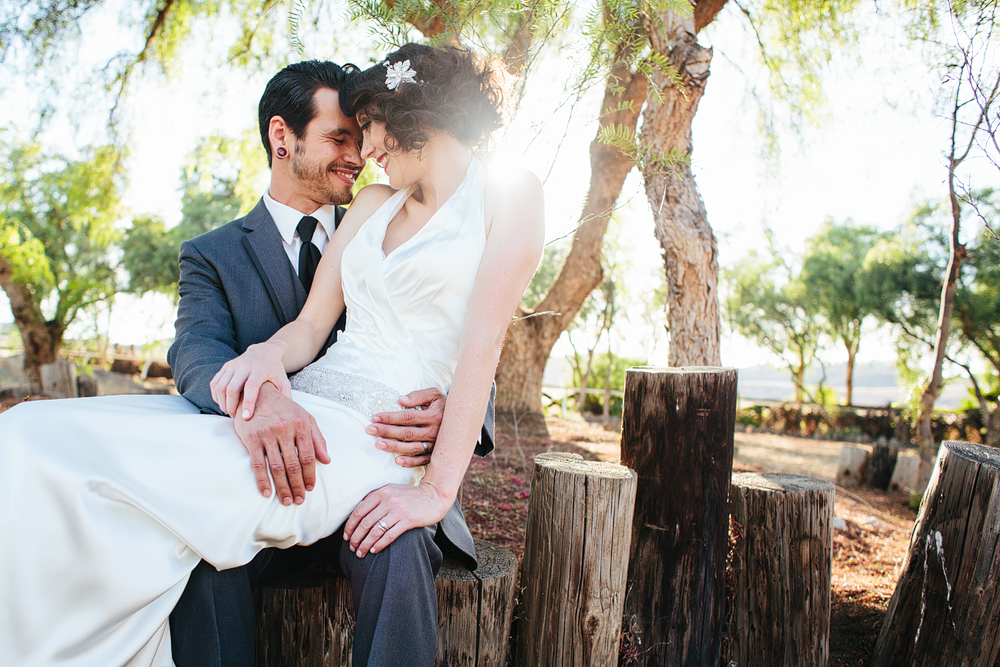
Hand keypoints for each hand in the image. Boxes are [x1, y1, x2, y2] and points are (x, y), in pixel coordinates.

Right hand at [210, 342, 288, 417]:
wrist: (264, 351)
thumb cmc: (274, 370)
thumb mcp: (283, 380)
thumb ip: (285, 395)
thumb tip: (288, 414)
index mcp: (260, 369)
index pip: (251, 386)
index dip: (248, 403)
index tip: (246, 417)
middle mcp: (244, 365)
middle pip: (232, 388)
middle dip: (231, 406)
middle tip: (236, 417)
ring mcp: (233, 365)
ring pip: (220, 387)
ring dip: (223, 403)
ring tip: (230, 411)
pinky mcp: (225, 367)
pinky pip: (215, 383)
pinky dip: (216, 396)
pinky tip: (223, 403)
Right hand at [232, 383, 329, 505]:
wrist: (257, 393)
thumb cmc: (284, 408)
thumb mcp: (305, 418)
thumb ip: (318, 439)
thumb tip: (327, 460)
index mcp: (301, 425)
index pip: (308, 456)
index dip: (310, 475)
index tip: (310, 488)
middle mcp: (285, 429)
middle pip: (293, 465)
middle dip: (297, 486)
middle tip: (299, 500)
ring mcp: (267, 434)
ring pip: (277, 467)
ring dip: (282, 487)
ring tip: (286, 501)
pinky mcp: (251, 438)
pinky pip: (258, 464)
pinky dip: (262, 481)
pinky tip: (267, 493)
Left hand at [343, 483, 450, 557]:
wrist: (434, 496)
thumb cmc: (411, 495)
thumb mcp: (392, 489)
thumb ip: (376, 496)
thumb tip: (358, 508)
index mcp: (382, 492)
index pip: (359, 511)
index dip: (350, 526)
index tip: (346, 536)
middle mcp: (388, 500)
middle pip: (365, 523)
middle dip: (356, 538)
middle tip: (352, 548)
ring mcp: (399, 510)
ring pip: (375, 531)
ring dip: (365, 544)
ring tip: (360, 553)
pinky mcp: (409, 520)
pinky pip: (389, 535)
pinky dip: (379, 545)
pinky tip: (374, 550)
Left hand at [367, 387, 444, 467]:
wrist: (461, 418)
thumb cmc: (443, 404)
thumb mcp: (434, 394)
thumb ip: (418, 395)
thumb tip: (401, 401)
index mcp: (434, 416)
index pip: (407, 417)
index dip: (390, 417)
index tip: (375, 417)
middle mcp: (435, 431)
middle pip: (407, 433)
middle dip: (387, 431)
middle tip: (371, 430)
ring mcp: (436, 445)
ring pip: (412, 448)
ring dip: (394, 447)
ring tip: (378, 444)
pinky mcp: (436, 454)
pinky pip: (422, 460)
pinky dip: (410, 462)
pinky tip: (397, 461)